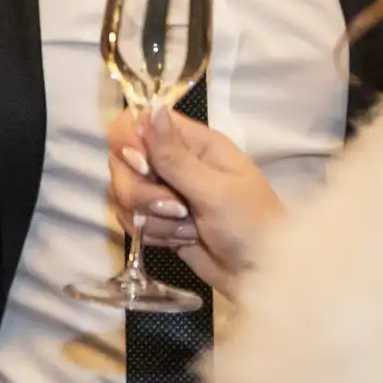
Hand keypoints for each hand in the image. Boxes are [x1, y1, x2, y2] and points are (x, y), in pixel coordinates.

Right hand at [106, 104, 285, 297]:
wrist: (259, 274)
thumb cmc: (250, 224)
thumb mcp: (215, 190)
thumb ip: (175, 156)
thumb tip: (153, 107)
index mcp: (192, 143)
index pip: (137, 122)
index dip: (129, 142)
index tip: (143, 167)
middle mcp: (172, 161)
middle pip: (122, 162)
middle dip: (142, 193)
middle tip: (177, 210)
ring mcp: (162, 191)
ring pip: (123, 194)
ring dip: (152, 219)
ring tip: (188, 230)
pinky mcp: (156, 220)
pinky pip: (129, 220)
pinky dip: (152, 234)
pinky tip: (180, 240)